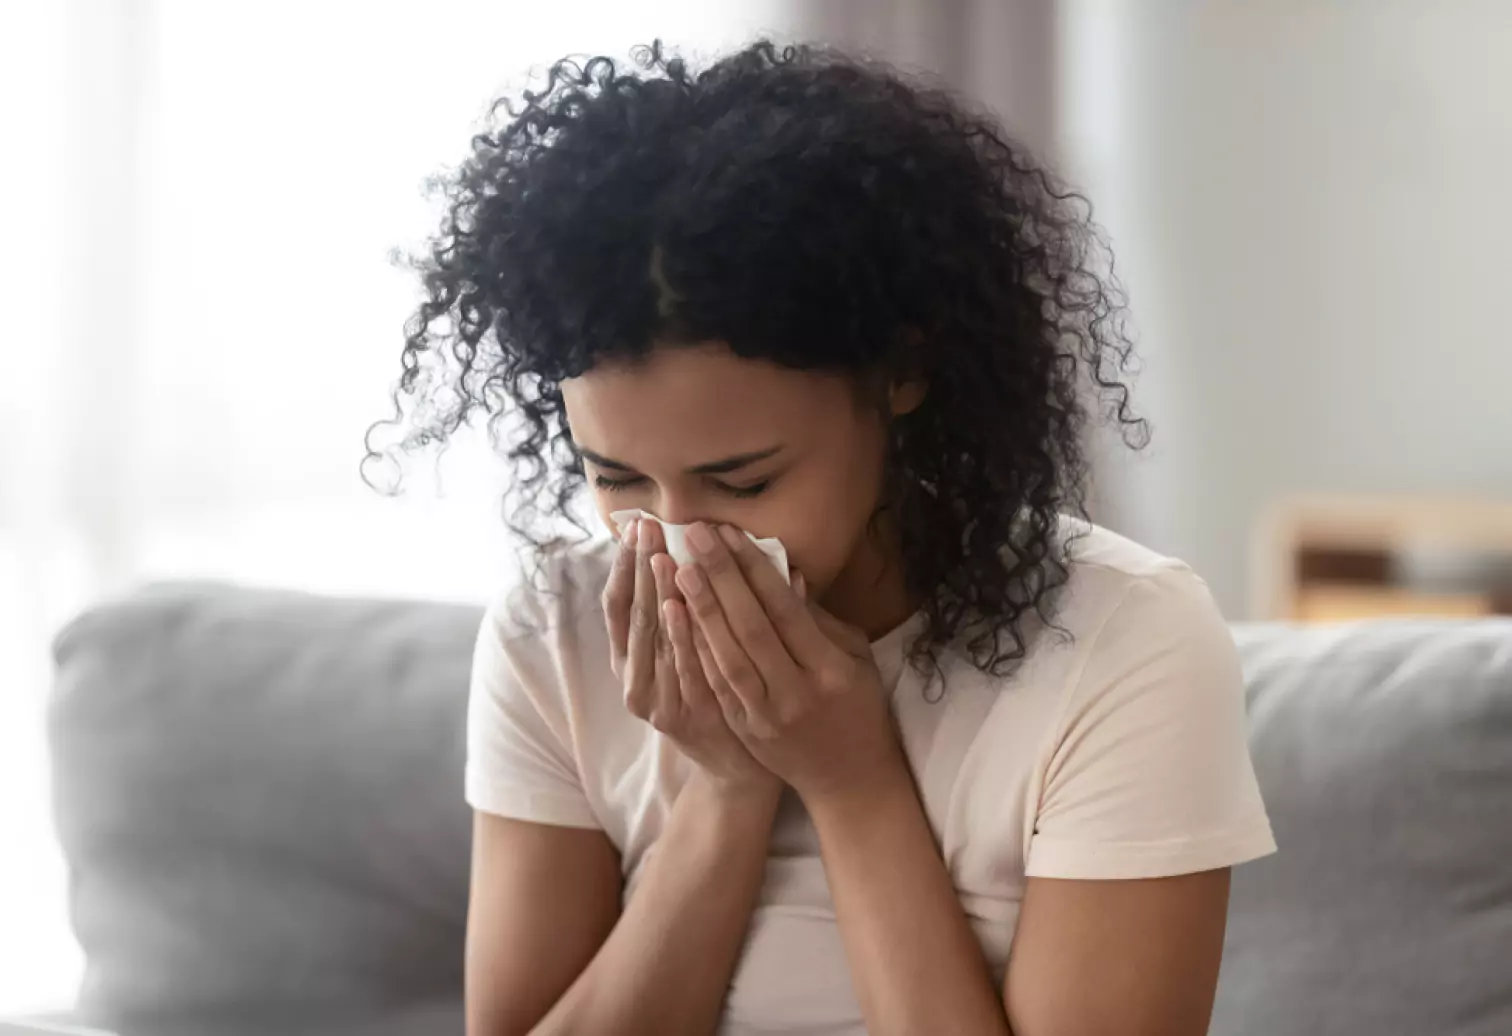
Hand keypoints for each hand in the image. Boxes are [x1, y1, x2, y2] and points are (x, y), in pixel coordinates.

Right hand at [604, 518, 779, 800]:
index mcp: (632, 659)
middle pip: (631, 614)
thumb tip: (716, 546)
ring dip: (655, 595)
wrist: (739, 766)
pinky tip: (678, 607)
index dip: (623, 563)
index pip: (617, 602)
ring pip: (651, 639)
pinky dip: (678, 637)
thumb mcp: (700, 650)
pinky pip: (678, 669)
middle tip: (646, 527)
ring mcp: (654, 700)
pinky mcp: (678, 718)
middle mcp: (634, 679)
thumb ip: (698, 606)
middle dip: (639, 567)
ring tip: (660, 555)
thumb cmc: (723, 696)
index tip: (634, 525)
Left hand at [673, 523, 908, 804]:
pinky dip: (696, 649)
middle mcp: (796, 693)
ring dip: (699, 611)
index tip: (730, 534)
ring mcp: (766, 716)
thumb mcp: (854, 657)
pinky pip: (715, 684)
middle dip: (720, 578)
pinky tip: (676, 618)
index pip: (785, 611)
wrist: (848, 778)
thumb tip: (783, 573)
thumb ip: (818, 619)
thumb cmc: (857, 705)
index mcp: (831, 670)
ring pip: (727, 657)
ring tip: (676, 569)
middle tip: (694, 536)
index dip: (755, 570)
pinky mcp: (744, 729)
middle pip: (751, 629)